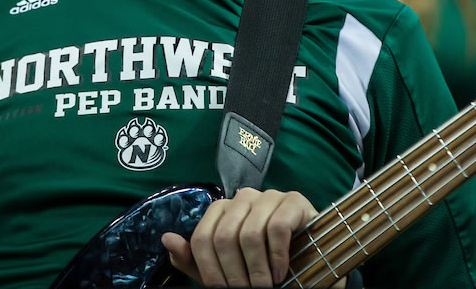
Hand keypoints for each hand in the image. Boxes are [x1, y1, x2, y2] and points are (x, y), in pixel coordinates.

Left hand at [161, 187, 343, 286]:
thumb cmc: (263, 265)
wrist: (309, 263)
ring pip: (249, 233)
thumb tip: (167, 239)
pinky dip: (277, 256)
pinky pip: (277, 226)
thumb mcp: (226, 269)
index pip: (202, 237)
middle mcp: (244, 197)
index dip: (209, 270)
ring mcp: (270, 196)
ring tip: (266, 286)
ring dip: (257, 269)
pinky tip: (281, 272)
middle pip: (224, 236)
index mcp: (222, 209)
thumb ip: (195, 259)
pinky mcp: (294, 200)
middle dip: (234, 274)